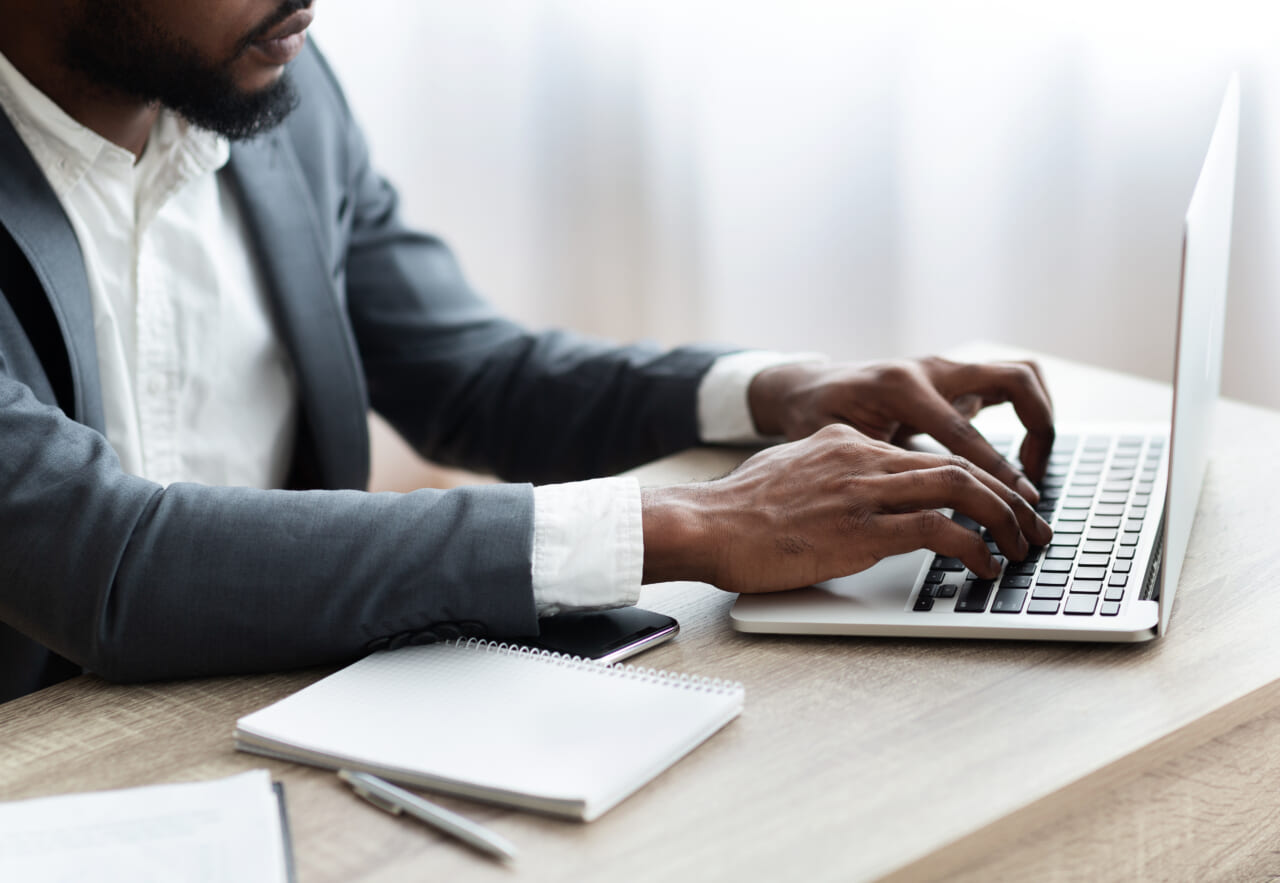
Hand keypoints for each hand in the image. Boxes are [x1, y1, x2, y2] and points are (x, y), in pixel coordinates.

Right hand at [641, 424, 1053, 592]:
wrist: (704, 524)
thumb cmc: (736, 510)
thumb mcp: (787, 471)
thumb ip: (826, 472)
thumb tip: (847, 489)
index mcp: (847, 442)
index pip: (927, 453)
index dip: (973, 478)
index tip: (997, 503)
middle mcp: (863, 457)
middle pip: (958, 464)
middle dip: (1006, 496)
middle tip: (1032, 525)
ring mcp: (864, 491)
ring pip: (960, 488)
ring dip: (1004, 520)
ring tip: (1023, 547)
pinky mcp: (862, 530)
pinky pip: (939, 531)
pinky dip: (975, 548)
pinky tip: (987, 567)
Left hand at [747, 356, 1054, 494]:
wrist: (807, 385)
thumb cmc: (816, 417)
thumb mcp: (838, 446)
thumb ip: (879, 468)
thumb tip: (917, 510)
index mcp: (900, 388)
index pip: (962, 431)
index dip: (994, 470)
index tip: (1017, 502)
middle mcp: (930, 370)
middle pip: (1014, 380)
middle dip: (1040, 426)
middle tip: (1034, 476)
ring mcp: (945, 370)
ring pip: (1019, 375)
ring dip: (1039, 417)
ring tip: (1032, 467)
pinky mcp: (953, 378)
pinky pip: (1004, 386)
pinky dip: (1024, 416)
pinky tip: (1016, 457)